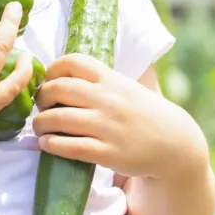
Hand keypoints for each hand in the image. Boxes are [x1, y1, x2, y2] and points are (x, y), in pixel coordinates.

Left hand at [32, 54, 189, 179]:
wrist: (174, 143)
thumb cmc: (144, 113)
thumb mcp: (126, 87)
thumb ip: (100, 80)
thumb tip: (63, 75)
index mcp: (111, 79)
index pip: (73, 61)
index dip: (52, 69)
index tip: (48, 80)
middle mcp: (108, 99)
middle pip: (59, 88)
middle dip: (42, 97)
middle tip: (41, 106)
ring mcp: (107, 126)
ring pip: (59, 118)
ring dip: (41, 123)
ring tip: (39, 127)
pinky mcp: (108, 153)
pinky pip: (71, 147)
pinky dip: (52, 144)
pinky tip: (46, 144)